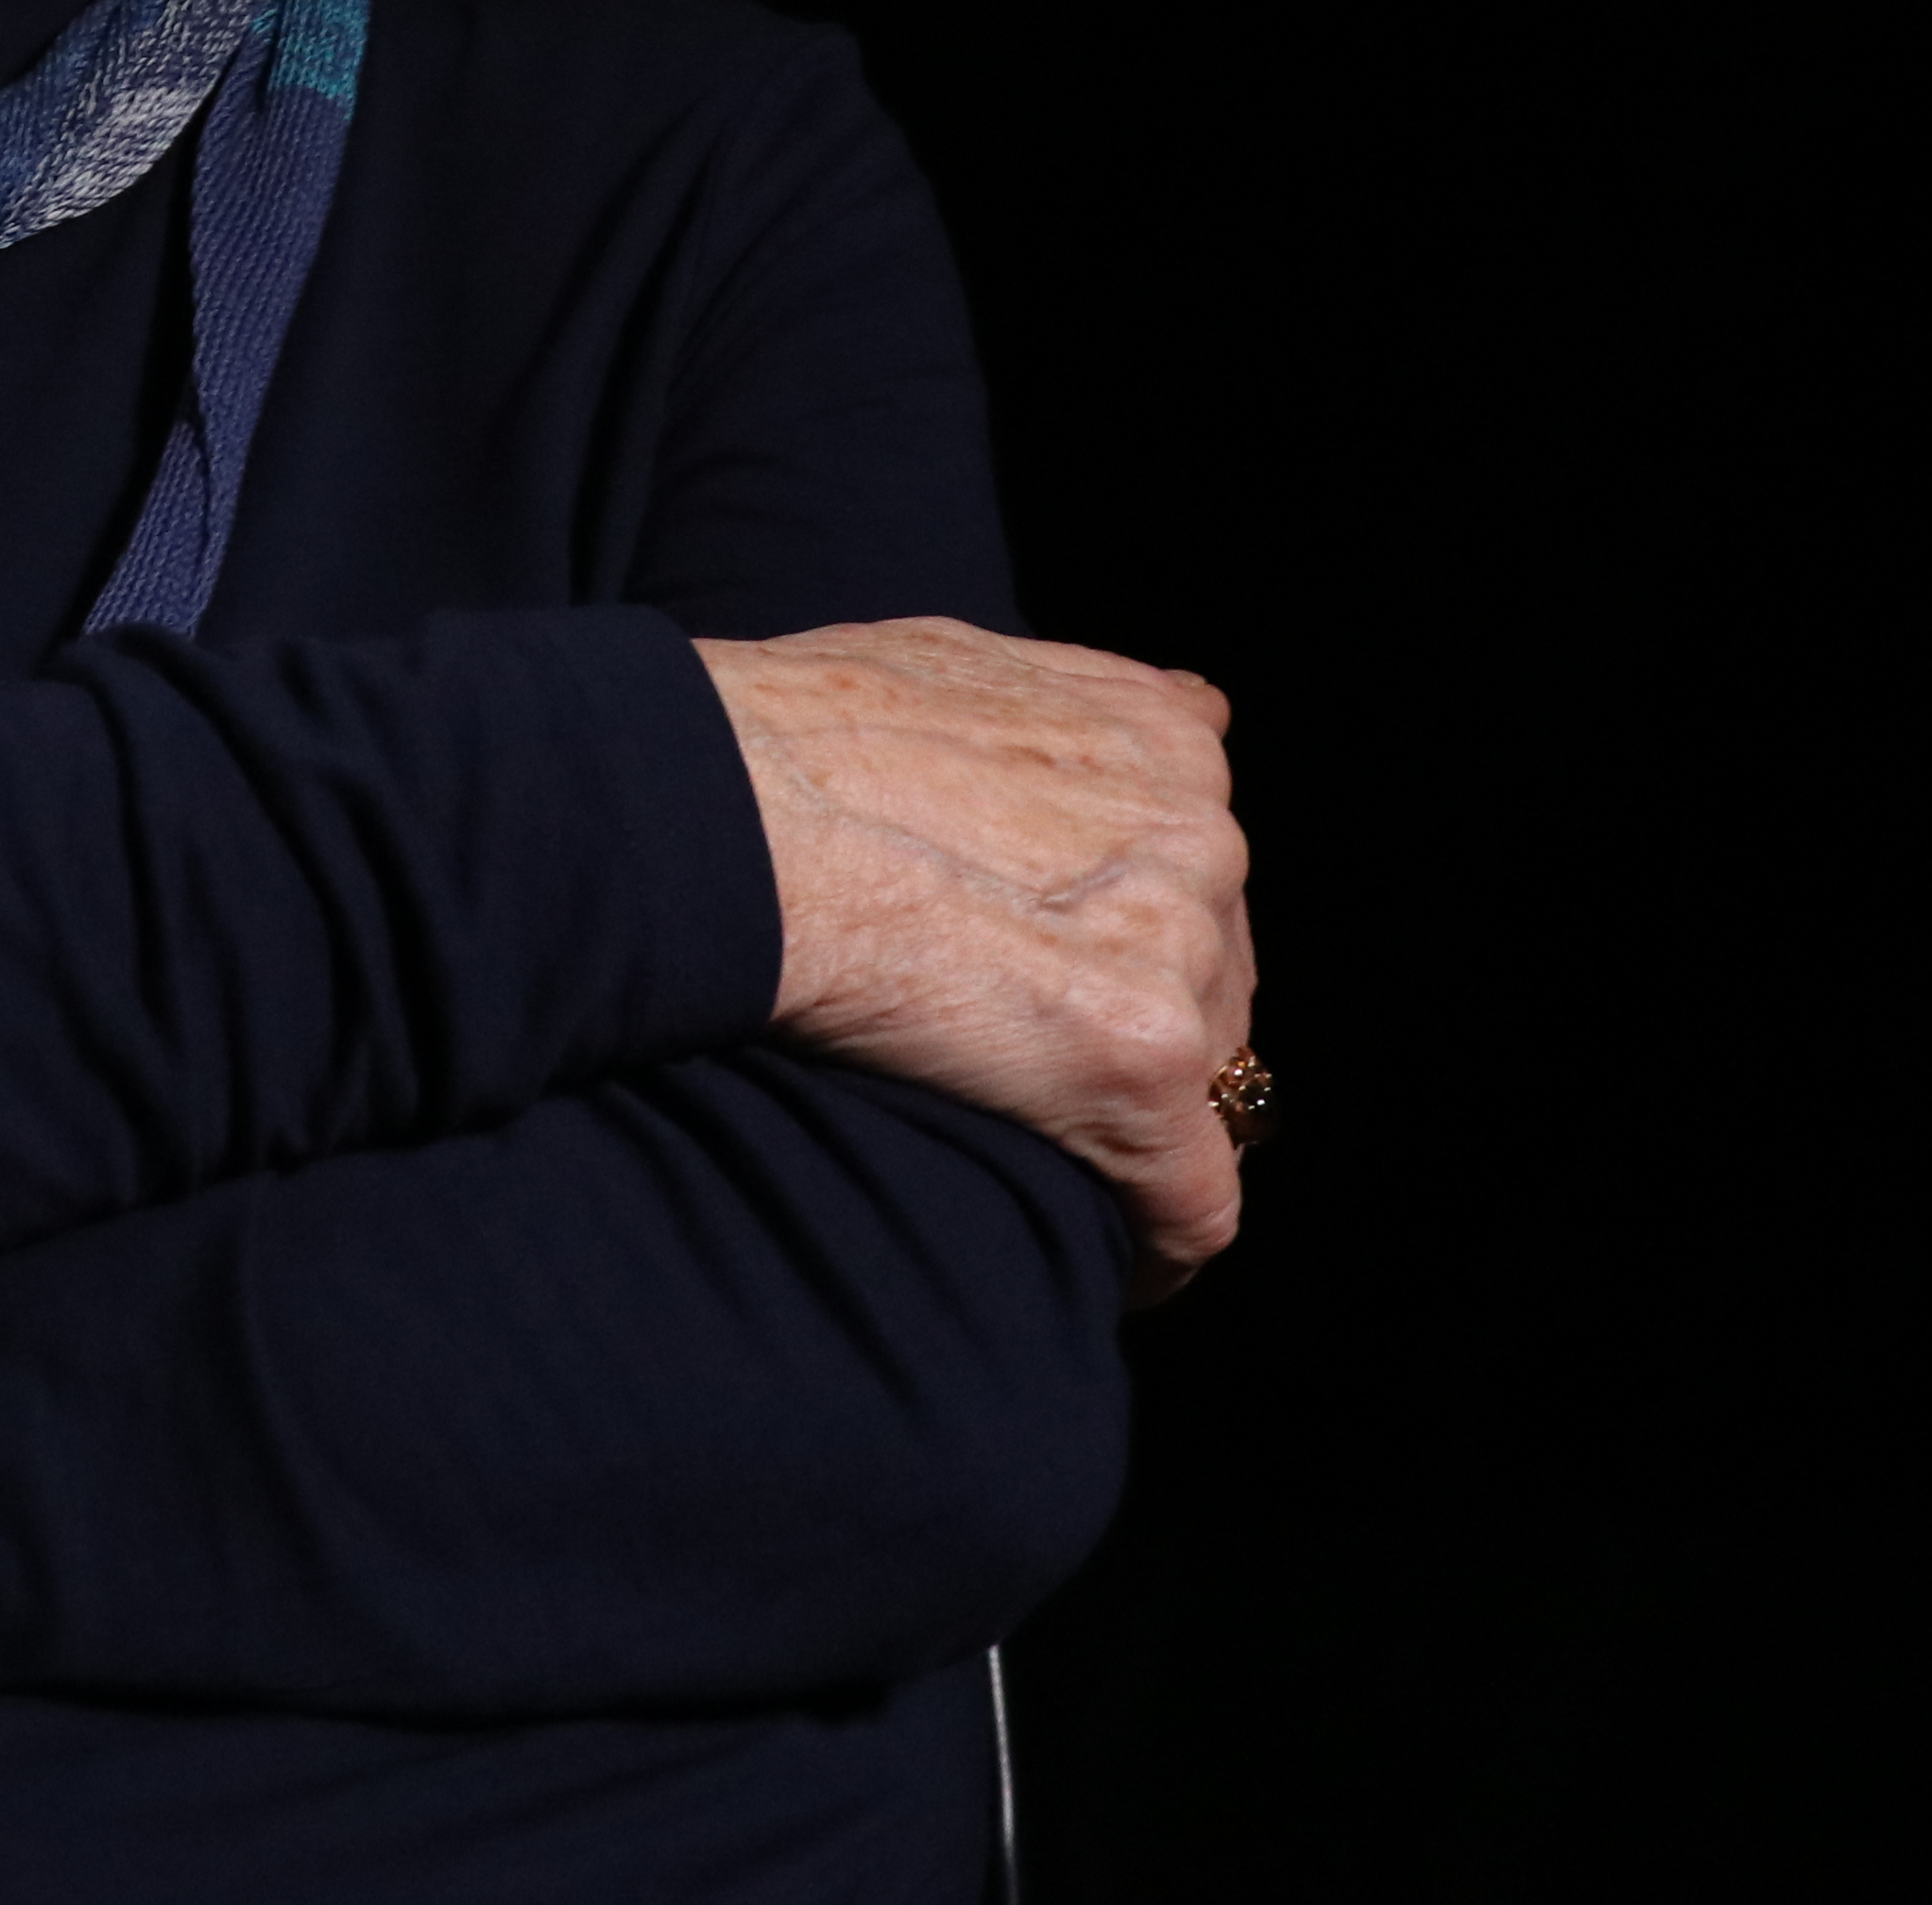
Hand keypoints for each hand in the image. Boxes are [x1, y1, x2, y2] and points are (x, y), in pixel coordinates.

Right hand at [696, 618, 1257, 1297]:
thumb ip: (1081, 699)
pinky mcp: (1137, 1060)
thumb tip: (1194, 711)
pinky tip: (1117, 1269)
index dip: (1138, 942)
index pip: (1200, 876)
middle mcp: (1199, 831)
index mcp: (1163, 741)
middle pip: (1214, 979)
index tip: (1079, 990)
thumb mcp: (958, 662)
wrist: (716, 813)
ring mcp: (1178, 944)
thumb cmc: (792, 739)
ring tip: (1045, 1159)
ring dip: (1134, 1125)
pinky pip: (1194, 1200)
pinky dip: (1159, 1245)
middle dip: (1141, 1031)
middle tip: (1032, 1079)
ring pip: (1204, 1083)